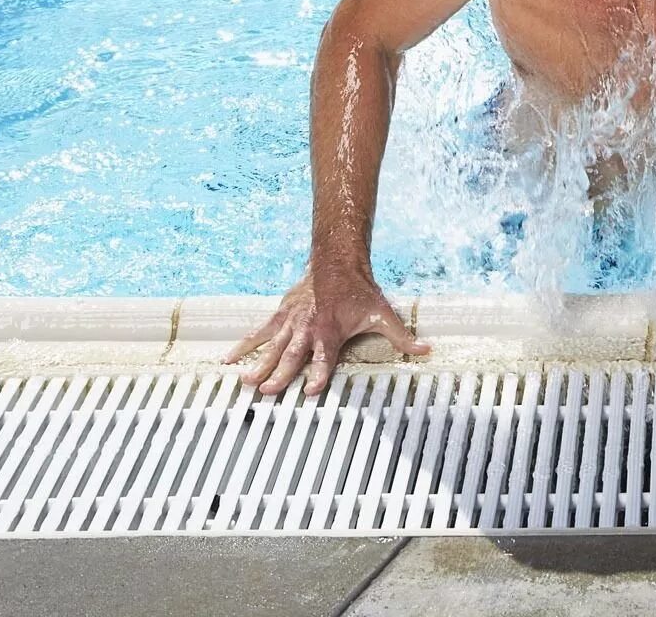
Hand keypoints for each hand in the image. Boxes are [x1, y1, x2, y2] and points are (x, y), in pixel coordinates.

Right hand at [225, 266, 429, 395]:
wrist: (337, 262)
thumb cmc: (360, 292)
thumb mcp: (384, 314)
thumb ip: (402, 337)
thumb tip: (426, 350)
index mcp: (331, 332)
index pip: (325, 357)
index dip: (320, 373)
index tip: (312, 389)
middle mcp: (308, 329)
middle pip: (293, 356)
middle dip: (281, 375)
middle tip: (268, 393)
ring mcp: (291, 322)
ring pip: (272, 347)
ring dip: (258, 364)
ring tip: (246, 382)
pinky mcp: (280, 315)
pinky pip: (258, 332)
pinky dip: (243, 345)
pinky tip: (228, 359)